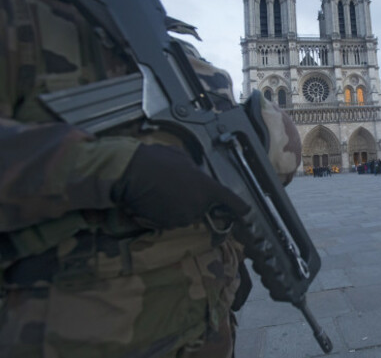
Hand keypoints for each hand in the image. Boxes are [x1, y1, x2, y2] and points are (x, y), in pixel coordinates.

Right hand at [111, 144, 249, 228]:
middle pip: (204, 207)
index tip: (246, 211)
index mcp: (206, 187)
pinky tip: (156, 199)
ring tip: (164, 190)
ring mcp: (183, 217)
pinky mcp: (167, 224)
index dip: (240, 206)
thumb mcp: (183, 158)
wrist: (131, 173)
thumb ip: (196, 171)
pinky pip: (172, 220)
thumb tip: (196, 173)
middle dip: (196, 199)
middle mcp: (198, 205)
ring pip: (188, 214)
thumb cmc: (156, 160)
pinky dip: (167, 213)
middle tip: (180, 186)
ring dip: (180, 206)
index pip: (230, 200)